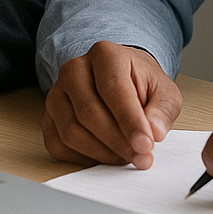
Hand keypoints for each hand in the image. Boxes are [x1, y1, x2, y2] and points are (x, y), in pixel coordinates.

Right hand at [42, 41, 182, 168]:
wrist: (120, 80)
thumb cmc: (140, 85)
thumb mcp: (164, 92)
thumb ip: (162, 110)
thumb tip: (154, 131)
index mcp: (105, 54)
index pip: (113, 88)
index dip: (130, 121)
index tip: (146, 145)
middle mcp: (74, 69)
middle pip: (89, 112)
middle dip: (117, 142)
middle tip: (140, 158)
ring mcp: (57, 92)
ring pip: (71, 131)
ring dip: (101, 153)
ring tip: (125, 157)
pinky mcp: (48, 116)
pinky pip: (58, 145)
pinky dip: (82, 159)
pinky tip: (104, 156)